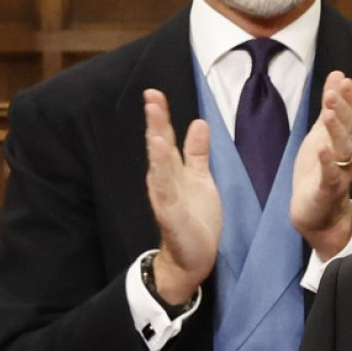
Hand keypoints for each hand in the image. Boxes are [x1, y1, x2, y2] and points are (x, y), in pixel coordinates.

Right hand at [144, 89, 221, 303]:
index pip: (165, 138)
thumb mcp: (200, 179)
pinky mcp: (170, 213)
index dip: (161, 116)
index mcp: (172, 170)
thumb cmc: (195, 218)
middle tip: (151, 96)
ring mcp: (165, 196)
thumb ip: (197, 153)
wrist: (192, 258)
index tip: (155, 93)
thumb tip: (198, 122)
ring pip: (159, 165)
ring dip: (156, 142)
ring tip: (154, 119)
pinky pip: (165, 190)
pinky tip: (159, 155)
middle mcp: (164, 180)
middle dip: (155, 121)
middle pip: (158, 146)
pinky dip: (162, 172)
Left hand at [291, 71, 351, 258]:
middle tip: (333, 94)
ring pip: (344, 150)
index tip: (344, 80)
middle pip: (351, 130)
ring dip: (337, 131)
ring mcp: (341, 173)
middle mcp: (350, 155)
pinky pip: (331, 176)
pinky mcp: (328, 191)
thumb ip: (332, 105)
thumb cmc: (321, 169)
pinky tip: (321, 149)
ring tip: (328, 113)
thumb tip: (338, 74)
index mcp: (348, 140)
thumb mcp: (322, 132)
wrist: (317, 213)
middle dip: (343, 111)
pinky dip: (327, 163)